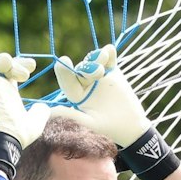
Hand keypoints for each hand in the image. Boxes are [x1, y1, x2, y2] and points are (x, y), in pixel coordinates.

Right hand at [0, 53, 48, 148]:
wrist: (13, 136)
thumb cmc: (23, 132)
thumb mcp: (37, 119)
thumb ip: (40, 111)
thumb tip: (42, 106)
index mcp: (8, 95)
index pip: (10, 74)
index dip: (20, 66)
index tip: (32, 66)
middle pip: (4, 66)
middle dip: (19, 61)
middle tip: (32, 64)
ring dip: (13, 63)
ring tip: (24, 75)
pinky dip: (0, 61)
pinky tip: (10, 65)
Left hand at [55, 43, 178, 179]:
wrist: (131, 127)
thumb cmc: (108, 129)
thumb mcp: (89, 123)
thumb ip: (71, 115)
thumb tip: (49, 112)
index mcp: (76, 95)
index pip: (68, 81)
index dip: (64, 71)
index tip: (64, 60)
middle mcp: (85, 84)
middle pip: (82, 69)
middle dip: (88, 67)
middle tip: (99, 72)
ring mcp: (99, 76)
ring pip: (94, 61)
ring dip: (98, 57)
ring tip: (105, 55)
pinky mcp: (112, 72)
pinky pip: (109, 60)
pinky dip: (109, 54)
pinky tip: (110, 50)